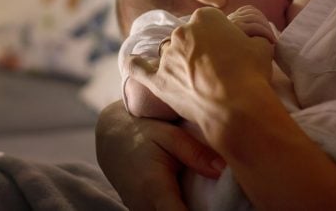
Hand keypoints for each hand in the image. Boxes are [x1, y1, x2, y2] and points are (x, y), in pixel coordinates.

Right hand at [96, 100, 223, 210]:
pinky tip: (192, 202)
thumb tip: (222, 170)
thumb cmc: (142, 132)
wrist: (111, 138)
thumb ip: (195, 153)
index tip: (222, 210)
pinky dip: (180, 210)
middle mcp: (145, 207)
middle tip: (223, 204)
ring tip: (212, 203)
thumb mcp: (169, 134)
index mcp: (155, 188)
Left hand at [128, 7, 275, 140]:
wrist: (236, 107)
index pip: (208, 21)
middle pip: (187, 35)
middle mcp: (182, 31)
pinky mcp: (159, 80)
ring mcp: (168, 56)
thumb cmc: (251, 74)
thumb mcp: (261, 46)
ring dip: (177, 60)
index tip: (227, 50)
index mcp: (206, 18)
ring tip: (192, 77)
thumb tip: (249, 39)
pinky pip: (139, 69)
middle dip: (198, 47)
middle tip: (214, 68)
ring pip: (168, 52)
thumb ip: (251, 37)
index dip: (218, 36)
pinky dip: (134, 64)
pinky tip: (132, 61)